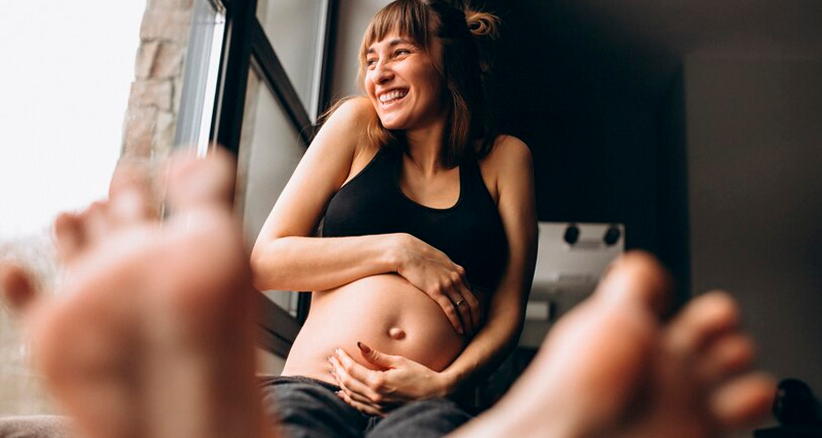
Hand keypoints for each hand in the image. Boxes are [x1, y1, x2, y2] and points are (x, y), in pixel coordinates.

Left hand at [328, 343, 449, 415]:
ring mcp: (377, 406)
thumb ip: (377, 356)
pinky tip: (342, 392)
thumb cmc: (420, 375)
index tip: (337, 350)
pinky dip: (348, 399)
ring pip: (351, 395)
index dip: (343, 359)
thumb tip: (360, 345)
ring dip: (340, 383)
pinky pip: (358, 406)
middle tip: (332, 359)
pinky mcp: (381, 412)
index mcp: (379, 382)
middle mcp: (375, 396)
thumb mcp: (399, 361)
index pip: (352, 370)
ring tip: (334, 371)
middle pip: (348, 382)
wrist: (436, 394)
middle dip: (338, 369)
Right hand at [393, 234, 480, 335]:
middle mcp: (457, 279)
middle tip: (476, 329)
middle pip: (474, 302)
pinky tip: (459, 330)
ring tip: (469, 333)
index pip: (473, 293)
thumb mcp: (441, 262)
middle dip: (477, 318)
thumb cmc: (422, 258)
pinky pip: (450, 310)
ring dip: (468, 323)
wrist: (408, 254)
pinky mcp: (436, 291)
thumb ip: (450, 272)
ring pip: (464, 308)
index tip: (475, 317)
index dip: (476, 307)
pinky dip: (457, 322)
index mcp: (460, 272)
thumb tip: (452, 281)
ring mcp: (447, 285)